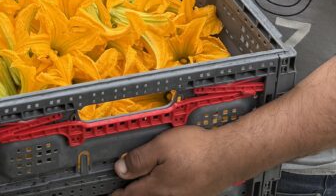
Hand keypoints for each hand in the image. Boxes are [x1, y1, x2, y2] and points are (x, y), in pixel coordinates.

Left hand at [110, 126, 234, 195]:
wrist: (228, 156)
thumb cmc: (196, 149)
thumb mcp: (161, 146)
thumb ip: (139, 159)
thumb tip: (120, 169)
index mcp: (157, 187)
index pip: (131, 194)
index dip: (118, 194)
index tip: (110, 195)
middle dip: (132, 195)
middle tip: (121, 192)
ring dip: (147, 194)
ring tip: (139, 188)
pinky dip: (162, 192)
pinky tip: (162, 186)